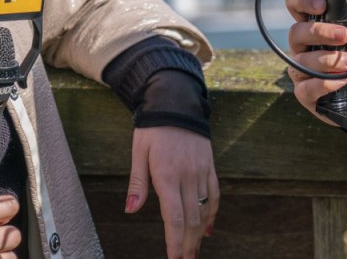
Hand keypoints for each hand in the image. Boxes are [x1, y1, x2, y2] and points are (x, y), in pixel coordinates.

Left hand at [125, 126, 217, 258]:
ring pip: (204, 211)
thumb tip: (131, 209)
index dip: (175, 241)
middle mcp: (188, 176)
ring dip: (199, 235)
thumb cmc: (153, 129)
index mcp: (167, 175)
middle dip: (188, 245)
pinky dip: (212, 215)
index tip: (175, 258)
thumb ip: (137, 183)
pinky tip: (208, 230)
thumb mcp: (139, 152)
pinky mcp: (209, 167)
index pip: (174, 217)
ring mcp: (201, 172)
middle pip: (192, 219)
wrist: (176, 102)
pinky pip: (214, 196)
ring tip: (194, 252)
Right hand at [284, 0, 346, 121]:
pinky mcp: (305, 93)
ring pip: (301, 61)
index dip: (303, 1)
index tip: (322, 5)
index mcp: (316, 28)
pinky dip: (324, 84)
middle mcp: (304, 47)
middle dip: (319, 32)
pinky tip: (341, 80)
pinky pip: (306, 88)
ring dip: (327, 60)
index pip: (296, 6)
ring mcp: (302, 70)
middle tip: (344, 36)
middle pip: (295, 32)